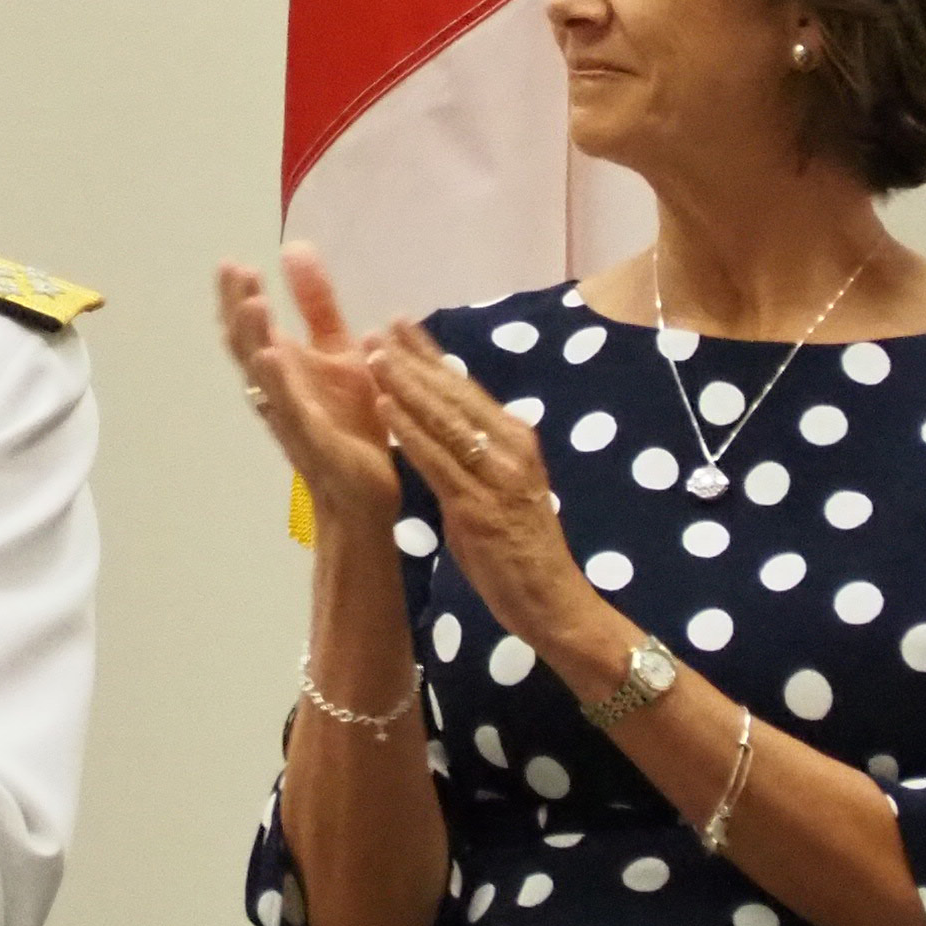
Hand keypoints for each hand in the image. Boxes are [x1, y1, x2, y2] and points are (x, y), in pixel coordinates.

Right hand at [217, 245, 401, 531]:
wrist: (366, 492)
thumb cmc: (350, 422)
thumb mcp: (339, 351)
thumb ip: (317, 305)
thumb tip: (293, 248)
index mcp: (283, 368)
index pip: (251, 327)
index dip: (238, 296)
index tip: (232, 263)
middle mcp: (277, 391)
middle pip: (247, 347)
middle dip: (239, 309)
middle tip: (235, 271)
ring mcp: (292, 417)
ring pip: (263, 377)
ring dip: (255, 340)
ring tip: (252, 304)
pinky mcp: (315, 441)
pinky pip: (292, 411)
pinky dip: (279, 385)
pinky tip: (273, 357)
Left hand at [364, 323, 618, 670]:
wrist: (553, 600)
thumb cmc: (522, 551)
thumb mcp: (501, 489)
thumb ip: (475, 458)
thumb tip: (441, 429)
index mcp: (515, 440)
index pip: (466, 388)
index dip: (432, 355)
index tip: (401, 325)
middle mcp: (510, 448)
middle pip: (454, 394)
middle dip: (413, 360)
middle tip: (378, 330)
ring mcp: (495, 476)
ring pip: (443, 420)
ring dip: (406, 386)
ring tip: (372, 357)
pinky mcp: (478, 506)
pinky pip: (437, 461)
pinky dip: (409, 432)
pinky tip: (384, 408)